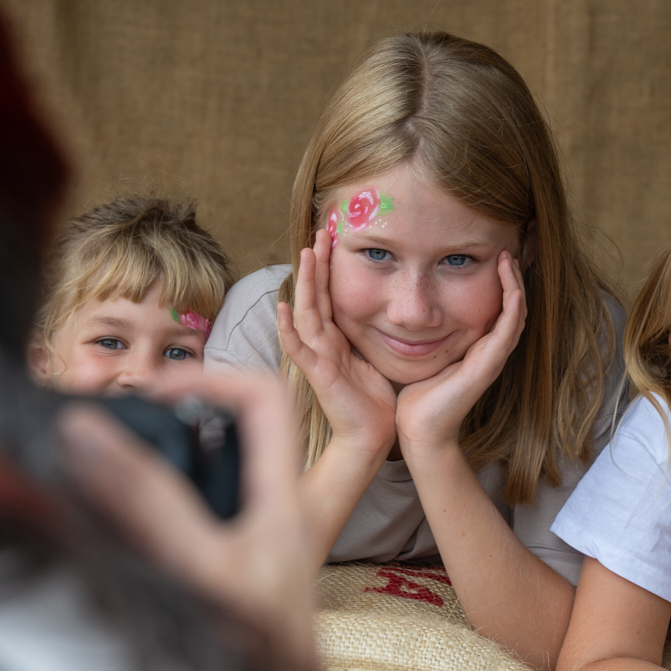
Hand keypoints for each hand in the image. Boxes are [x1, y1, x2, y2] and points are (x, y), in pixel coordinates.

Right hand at [58, 370, 319, 663]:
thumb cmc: (256, 668)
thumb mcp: (199, 569)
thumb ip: (147, 502)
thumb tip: (88, 435)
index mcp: (286, 503)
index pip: (263, 400)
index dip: (208, 378)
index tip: (148, 395)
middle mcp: (273, 518)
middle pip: (234, 430)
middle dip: (178, 411)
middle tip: (123, 417)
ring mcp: (247, 549)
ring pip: (207, 475)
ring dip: (159, 457)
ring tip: (105, 456)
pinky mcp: (220, 578)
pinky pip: (185, 518)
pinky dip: (146, 504)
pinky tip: (110, 513)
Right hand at [276, 228, 396, 453]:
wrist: (372, 437)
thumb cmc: (374, 403)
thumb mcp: (374, 359)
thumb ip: (370, 337)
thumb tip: (386, 314)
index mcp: (337, 341)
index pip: (329, 297)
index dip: (329, 269)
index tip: (332, 241)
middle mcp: (324, 345)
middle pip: (315, 297)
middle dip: (317, 265)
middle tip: (320, 233)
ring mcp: (317, 358)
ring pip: (306, 314)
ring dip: (305, 284)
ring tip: (305, 255)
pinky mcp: (318, 375)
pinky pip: (299, 348)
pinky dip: (289, 329)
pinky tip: (284, 308)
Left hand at [394, 251, 526, 453]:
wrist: (418, 428)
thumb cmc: (417, 396)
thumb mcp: (423, 355)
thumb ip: (425, 335)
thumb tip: (408, 312)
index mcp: (477, 348)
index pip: (497, 309)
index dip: (499, 283)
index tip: (491, 256)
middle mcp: (490, 351)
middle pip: (512, 307)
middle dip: (511, 278)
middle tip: (506, 250)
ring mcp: (493, 358)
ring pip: (516, 313)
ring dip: (515, 284)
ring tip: (508, 259)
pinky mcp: (489, 364)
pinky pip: (509, 328)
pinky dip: (513, 304)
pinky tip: (511, 285)